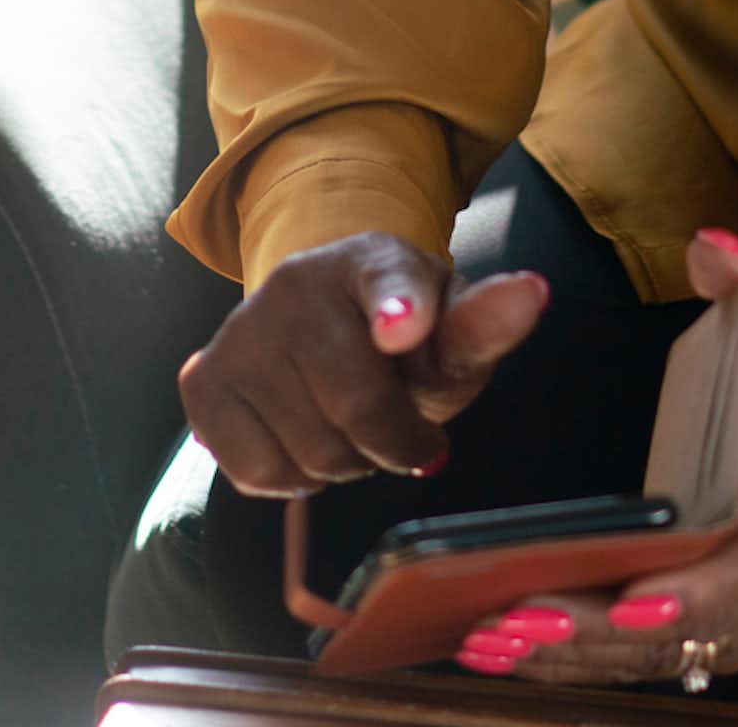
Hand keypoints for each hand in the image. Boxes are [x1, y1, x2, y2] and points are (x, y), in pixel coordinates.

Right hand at [178, 232, 547, 495]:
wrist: (320, 324)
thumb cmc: (401, 338)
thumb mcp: (449, 332)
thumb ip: (485, 323)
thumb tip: (533, 292)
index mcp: (374, 259)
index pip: (390, 279)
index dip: (399, 307)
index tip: (403, 326)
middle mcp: (297, 282)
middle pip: (358, 409)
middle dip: (392, 442)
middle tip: (397, 426)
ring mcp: (242, 329)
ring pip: (310, 453)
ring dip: (343, 463)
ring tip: (345, 424)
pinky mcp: (204, 379)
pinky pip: (257, 472)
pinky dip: (291, 477)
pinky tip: (299, 434)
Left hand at [457, 230, 737, 687]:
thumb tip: (712, 245)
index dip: (703, 591)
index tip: (633, 596)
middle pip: (695, 629)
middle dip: (604, 630)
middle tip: (521, 618)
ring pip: (659, 657)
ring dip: (575, 654)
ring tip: (492, 637)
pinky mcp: (707, 639)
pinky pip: (642, 661)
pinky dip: (577, 660)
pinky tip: (508, 648)